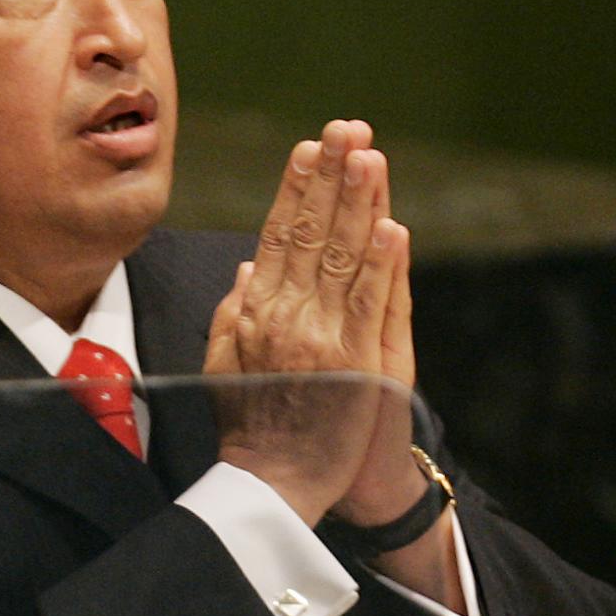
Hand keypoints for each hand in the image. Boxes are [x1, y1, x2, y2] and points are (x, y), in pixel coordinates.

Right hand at [204, 120, 410, 522]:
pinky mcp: (356, 364)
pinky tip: (390, 225)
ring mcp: (322, 338)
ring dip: (358, 202)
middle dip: (331, 177)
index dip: (296, 189)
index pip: (278, 235)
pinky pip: (370, 303)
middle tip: (348, 128)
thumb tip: (249, 262)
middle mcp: (287, 316)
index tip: (310, 148)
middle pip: (310, 232)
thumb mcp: (226, 363)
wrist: (274, 486)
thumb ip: (236, 309)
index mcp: (257, 312)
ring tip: (369, 155)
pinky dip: (380, 263)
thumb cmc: (252, 428)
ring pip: (341, 256)